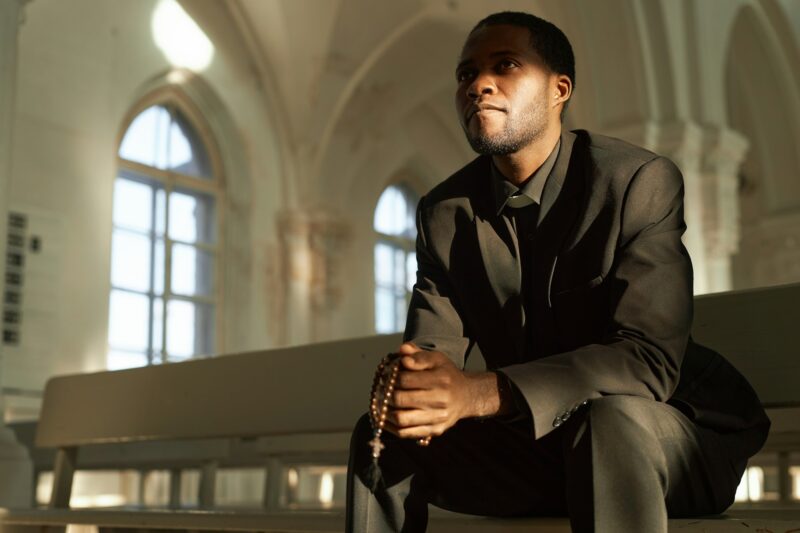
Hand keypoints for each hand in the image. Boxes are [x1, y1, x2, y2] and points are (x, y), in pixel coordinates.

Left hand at [384, 342, 502, 438]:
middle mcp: (440, 400)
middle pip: (400, 399)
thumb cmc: (447, 375)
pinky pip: (406, 433)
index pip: (405, 380)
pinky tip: (385, 418)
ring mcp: (437, 418)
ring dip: (384, 412)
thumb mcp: (436, 359)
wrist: (467, 396)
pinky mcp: (435, 430)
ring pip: (401, 419)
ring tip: (380, 404)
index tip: (387, 376)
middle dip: (385, 394)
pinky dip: (391, 427)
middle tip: (380, 390)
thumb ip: (418, 355)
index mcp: (440, 379)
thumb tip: (402, 353)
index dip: (391, 377)